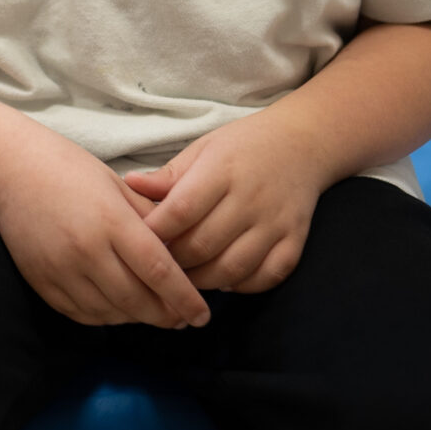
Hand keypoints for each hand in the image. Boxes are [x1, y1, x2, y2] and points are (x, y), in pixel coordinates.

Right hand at [0, 132, 210, 328]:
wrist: (10, 168)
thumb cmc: (69, 169)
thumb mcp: (118, 185)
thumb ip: (150, 218)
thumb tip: (182, 252)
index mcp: (111, 221)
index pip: (158, 271)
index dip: (184, 299)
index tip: (202, 315)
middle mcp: (86, 250)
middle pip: (137, 300)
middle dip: (166, 315)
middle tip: (182, 319)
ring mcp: (61, 269)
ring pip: (110, 313)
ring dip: (136, 318)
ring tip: (153, 313)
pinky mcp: (42, 281)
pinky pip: (81, 314)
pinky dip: (105, 318)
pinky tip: (118, 310)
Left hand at [126, 110, 332, 293]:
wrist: (302, 143)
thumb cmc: (243, 146)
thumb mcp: (202, 149)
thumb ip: (168, 175)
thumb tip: (128, 185)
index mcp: (222, 169)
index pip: (182, 210)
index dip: (155, 232)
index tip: (136, 240)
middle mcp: (251, 198)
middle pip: (203, 245)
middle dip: (173, 262)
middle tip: (155, 265)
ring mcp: (276, 222)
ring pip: (233, 268)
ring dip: (202, 281)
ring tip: (183, 277)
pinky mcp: (295, 240)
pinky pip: (268, 277)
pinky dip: (242, 286)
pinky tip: (222, 279)